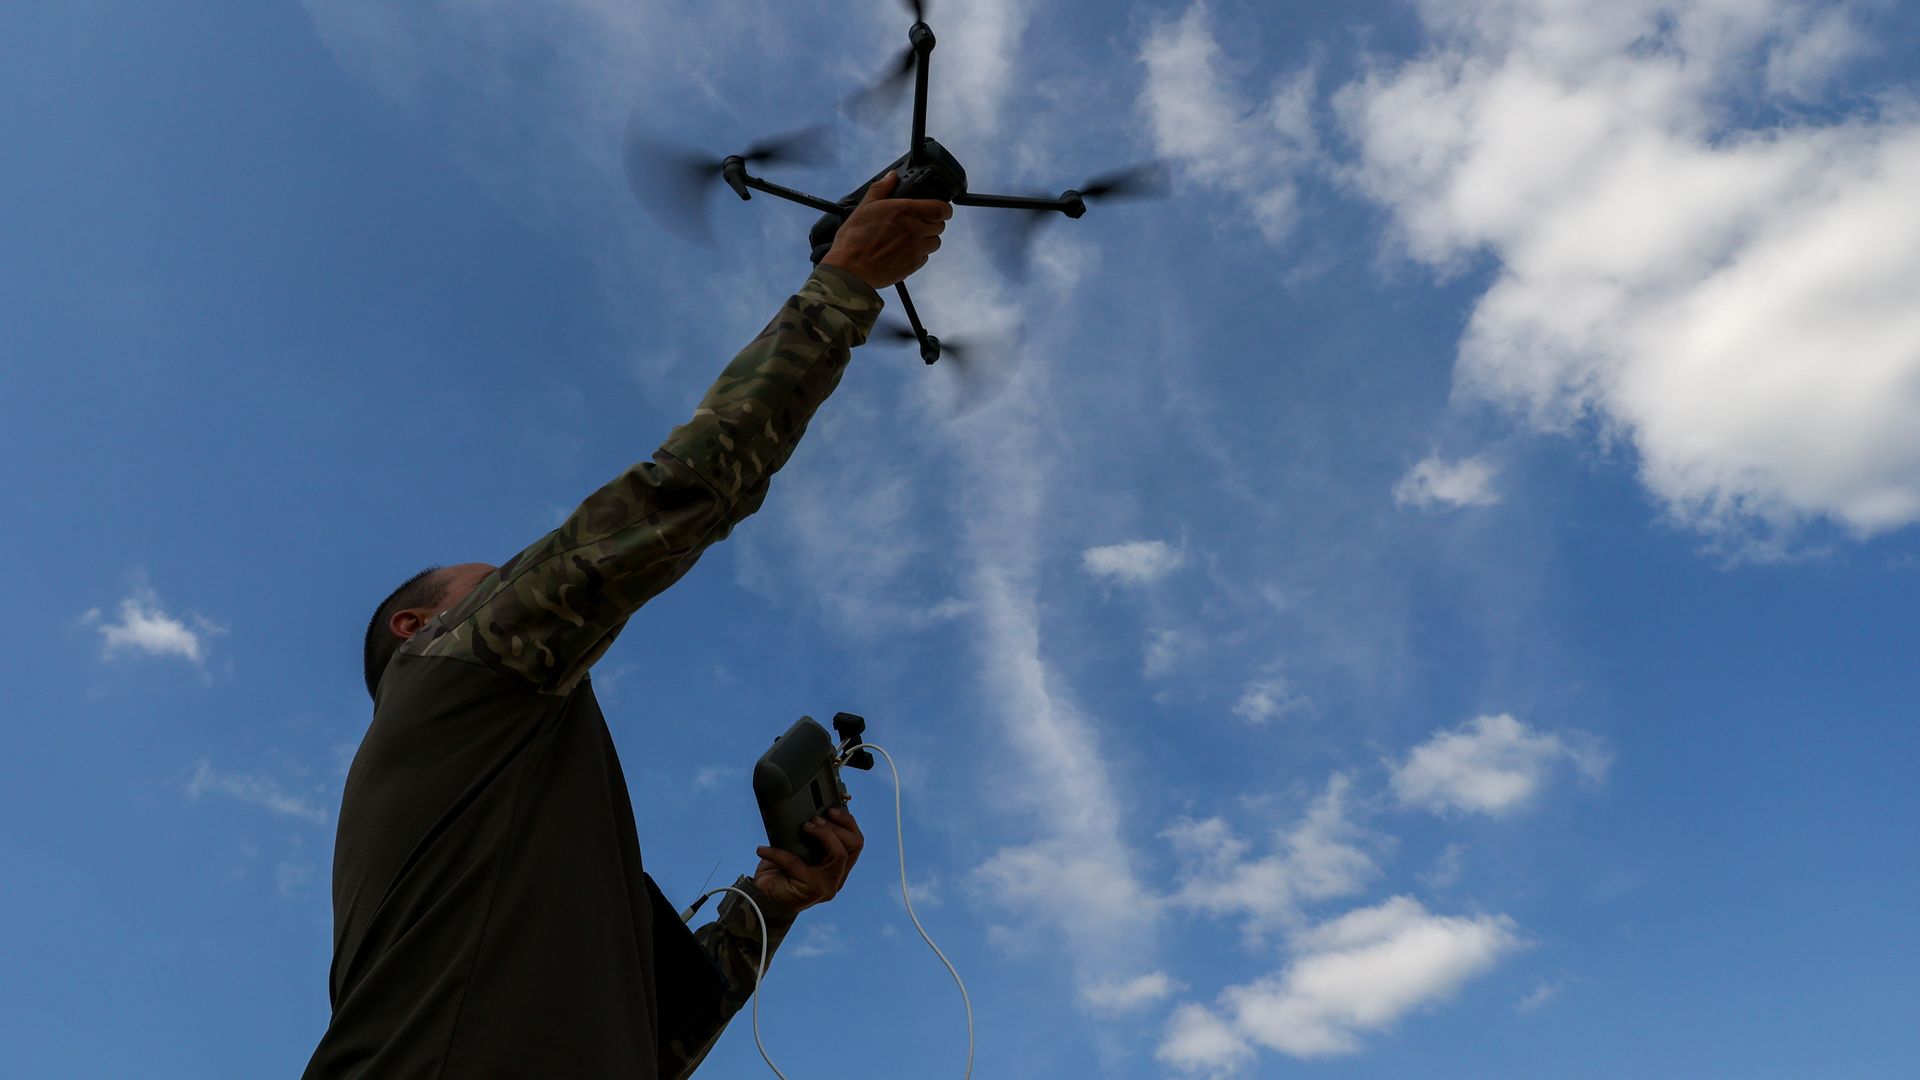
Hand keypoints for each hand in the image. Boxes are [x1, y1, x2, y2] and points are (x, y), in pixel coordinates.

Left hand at [753, 807, 864, 913]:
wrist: (764, 901)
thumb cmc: (780, 872)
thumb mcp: (797, 851)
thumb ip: (808, 837)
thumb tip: (802, 810)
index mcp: (838, 866)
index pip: (856, 842)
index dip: (847, 822)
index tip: (830, 809)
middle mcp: (837, 877)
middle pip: (854, 846)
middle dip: (835, 826)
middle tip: (814, 820)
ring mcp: (828, 886)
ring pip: (839, 854)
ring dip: (823, 834)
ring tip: (804, 827)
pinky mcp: (812, 890)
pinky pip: (798, 864)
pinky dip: (778, 854)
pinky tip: (763, 850)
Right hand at [820, 171, 951, 288]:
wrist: (850, 270)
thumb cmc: (854, 239)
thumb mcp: (864, 207)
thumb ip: (881, 189)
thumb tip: (891, 176)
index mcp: (905, 211)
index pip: (941, 209)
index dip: (943, 208)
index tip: (939, 209)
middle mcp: (914, 230)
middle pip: (940, 226)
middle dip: (932, 222)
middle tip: (918, 222)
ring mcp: (916, 249)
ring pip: (935, 242)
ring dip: (927, 239)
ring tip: (910, 238)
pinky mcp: (913, 265)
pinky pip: (925, 257)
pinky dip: (919, 253)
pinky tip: (903, 251)